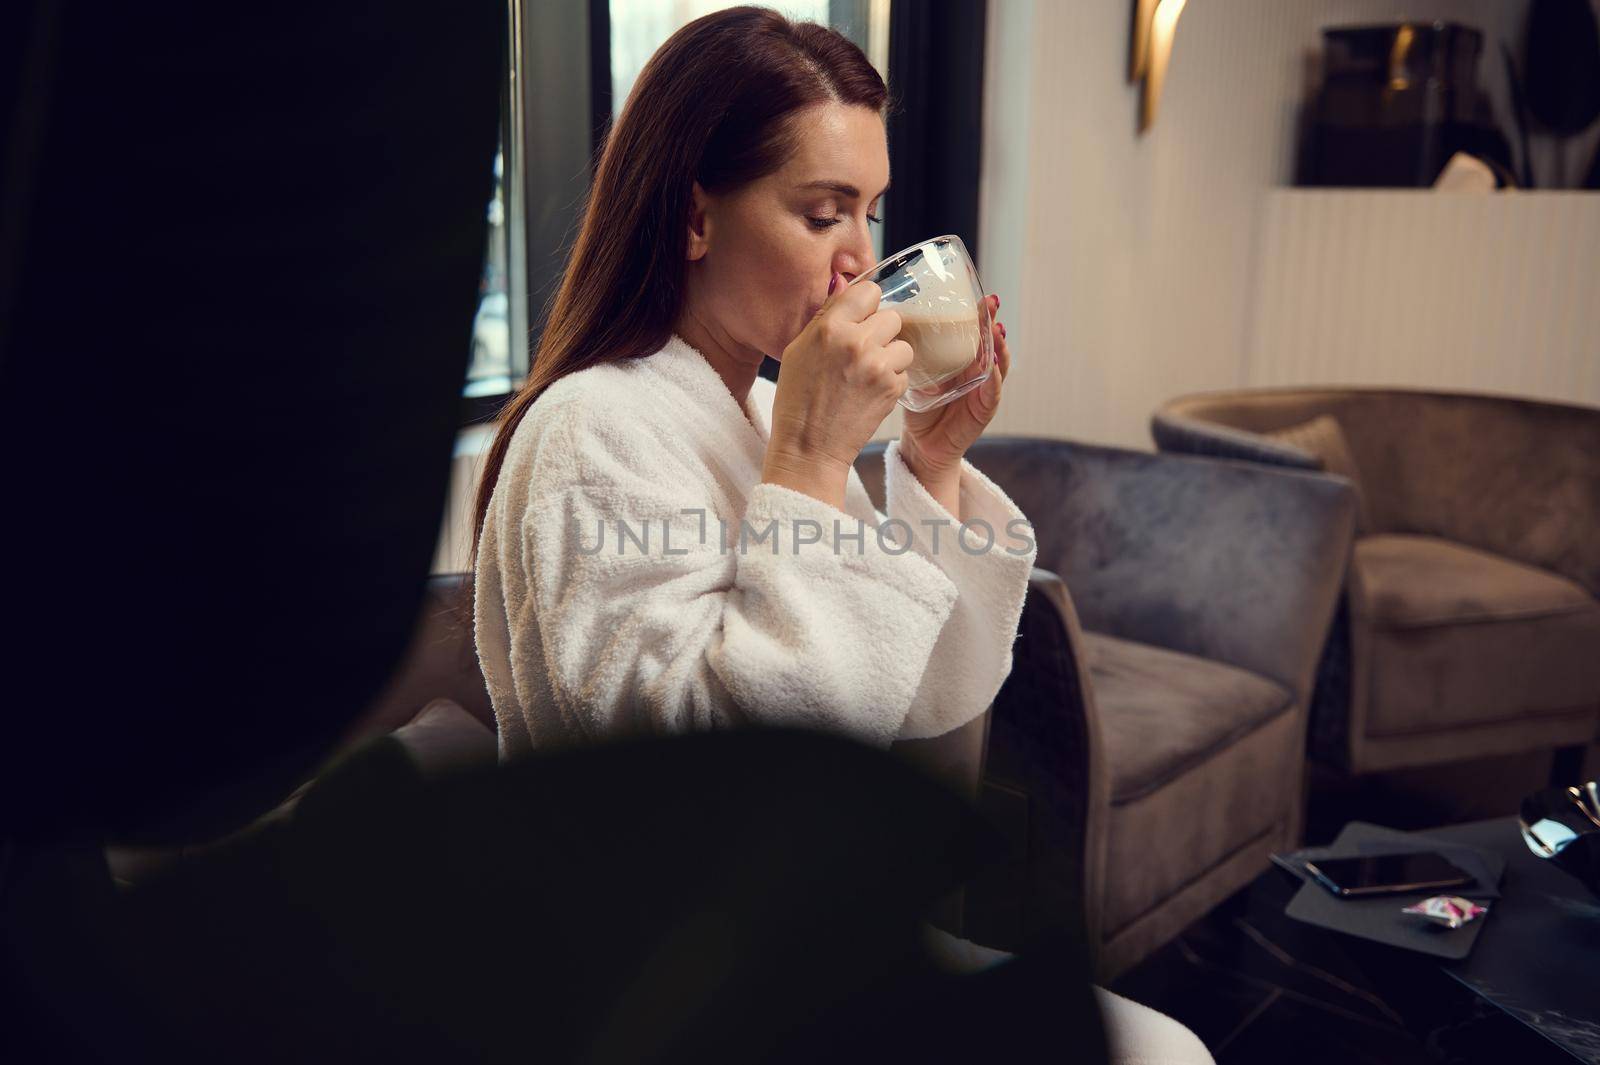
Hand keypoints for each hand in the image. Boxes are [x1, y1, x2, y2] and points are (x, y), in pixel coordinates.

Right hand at [763, 272, 912, 509]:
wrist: (808, 448)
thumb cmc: (798, 400)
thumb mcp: (798, 350)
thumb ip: (826, 317)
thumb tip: (844, 285)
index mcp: (830, 327)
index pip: (869, 291)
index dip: (867, 306)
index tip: (862, 319)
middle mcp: (856, 342)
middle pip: (892, 317)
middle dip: (882, 333)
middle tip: (865, 353)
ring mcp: (877, 366)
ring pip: (903, 345)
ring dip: (891, 358)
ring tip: (868, 376)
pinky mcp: (891, 389)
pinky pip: (904, 373)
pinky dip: (892, 382)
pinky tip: (870, 394)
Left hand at [899, 293, 1008, 494]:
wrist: (922, 447)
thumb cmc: (919, 409)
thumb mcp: (915, 375)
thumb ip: (911, 354)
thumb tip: (890, 323)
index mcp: (960, 359)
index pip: (971, 330)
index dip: (975, 312)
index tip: (974, 292)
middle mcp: (976, 370)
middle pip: (988, 340)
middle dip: (991, 320)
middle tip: (991, 302)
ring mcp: (984, 388)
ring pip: (998, 361)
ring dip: (999, 344)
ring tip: (997, 329)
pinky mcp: (984, 408)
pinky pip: (993, 390)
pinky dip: (996, 377)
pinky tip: (995, 364)